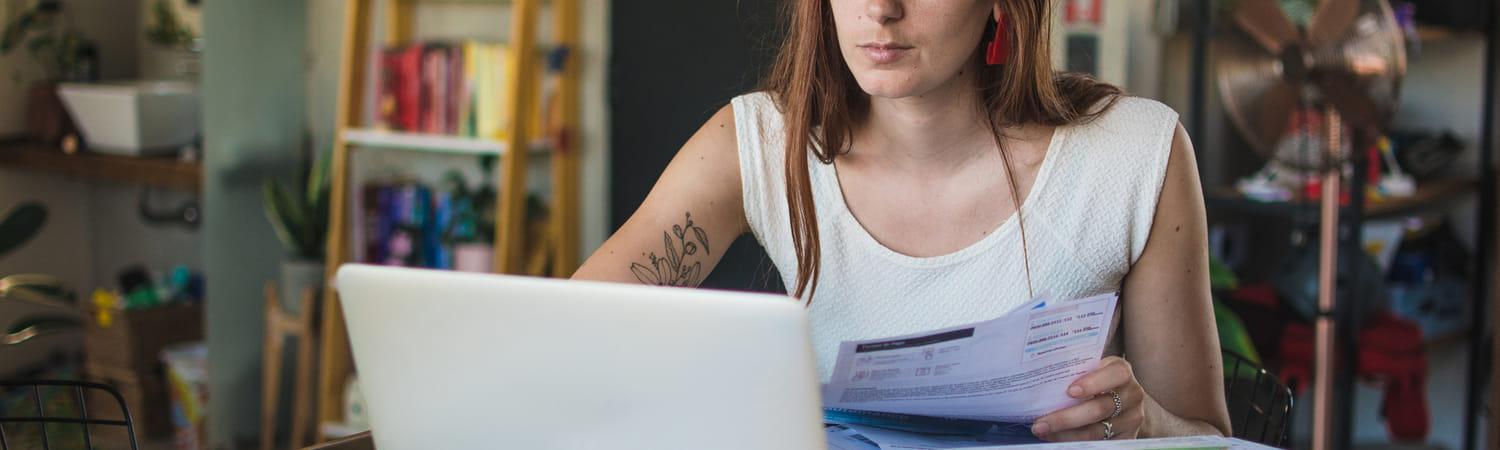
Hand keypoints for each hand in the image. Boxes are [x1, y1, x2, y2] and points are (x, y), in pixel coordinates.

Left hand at [1031, 357, 1150, 440]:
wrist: (1123, 398)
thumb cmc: (1097, 378)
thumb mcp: (1092, 368)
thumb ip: (1076, 371)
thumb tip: (1040, 379)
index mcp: (1122, 371)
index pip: (1114, 374)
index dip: (1093, 383)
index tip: (1070, 392)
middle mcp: (1132, 395)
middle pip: (1100, 409)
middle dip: (1066, 418)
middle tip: (1040, 422)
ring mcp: (1131, 419)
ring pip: (1097, 431)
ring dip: (1066, 434)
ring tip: (1043, 431)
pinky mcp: (1127, 437)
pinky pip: (1100, 444)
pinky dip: (1076, 443)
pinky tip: (1057, 439)